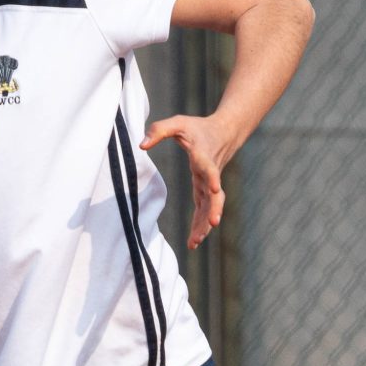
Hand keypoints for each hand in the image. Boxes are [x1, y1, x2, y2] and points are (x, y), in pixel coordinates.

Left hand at [140, 114, 232, 248]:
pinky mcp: (207, 191)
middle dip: (213, 209)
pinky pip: (205, 210)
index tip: (216, 188)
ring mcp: (210, 184)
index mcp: (203, 156)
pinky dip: (201, 225)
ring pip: (211, 207)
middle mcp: (210, 173)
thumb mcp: (178, 123)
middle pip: (215, 195)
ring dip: (205, 224)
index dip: (212, 178)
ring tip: (195, 243)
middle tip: (212, 224)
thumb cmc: (199, 127)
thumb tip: (140, 146)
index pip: (209, 168)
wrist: (225, 132)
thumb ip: (159, 130)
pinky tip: (194, 241)